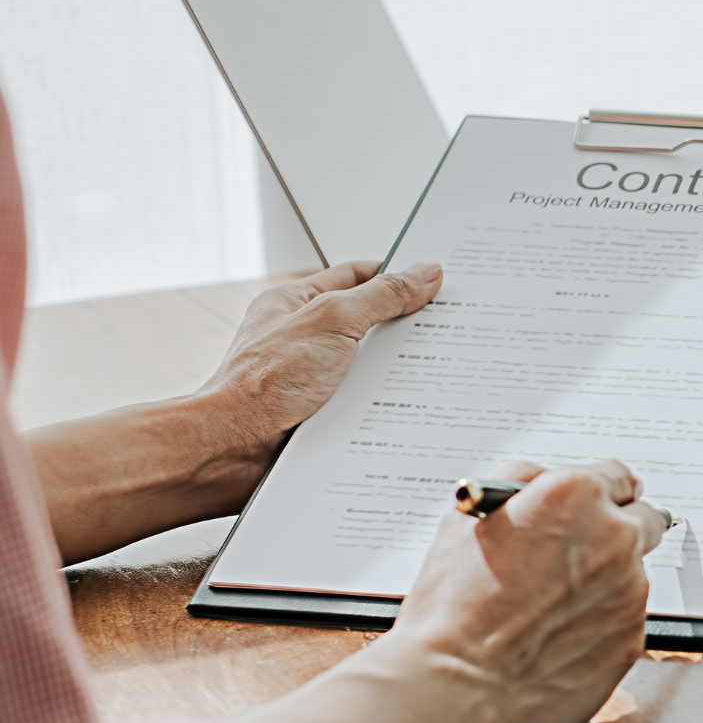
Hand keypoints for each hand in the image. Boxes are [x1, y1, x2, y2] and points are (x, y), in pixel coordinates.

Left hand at [26, 259, 443, 562]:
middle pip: (369, 322)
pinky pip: (368, 404)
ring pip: (372, 368)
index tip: (435, 280)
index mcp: (297, 303)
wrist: (235, 450)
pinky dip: (389, 407)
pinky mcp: (324, 415)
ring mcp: (314, 379)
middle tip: (447, 328)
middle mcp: (304, 339)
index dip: (395, 274)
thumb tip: (424, 272)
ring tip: (433, 371)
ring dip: (399, 373)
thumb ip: (382, 295)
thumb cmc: (263, 384)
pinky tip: (411, 410)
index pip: (356, 276)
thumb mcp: (332, 320)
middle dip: (405, 326)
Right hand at [390, 458, 667, 722]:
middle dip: (620, 531)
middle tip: (587, 551)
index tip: (608, 501)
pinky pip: (625, 620)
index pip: (618, 477)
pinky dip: (601, 624)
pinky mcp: (633, 636)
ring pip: (632, 575)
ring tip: (550, 608)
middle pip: (644, 521)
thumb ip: (524, 485)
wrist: (458, 684)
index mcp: (575, 495)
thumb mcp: (471, 518)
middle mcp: (614, 536)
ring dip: (606, 582)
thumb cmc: (454, 606)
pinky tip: (557, 637)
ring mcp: (630, 588)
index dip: (607, 491)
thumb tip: (545, 480)